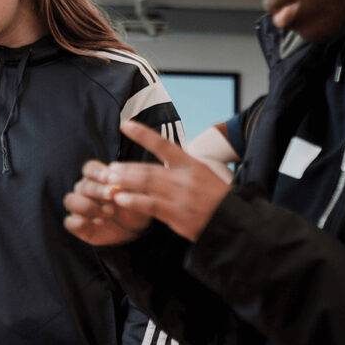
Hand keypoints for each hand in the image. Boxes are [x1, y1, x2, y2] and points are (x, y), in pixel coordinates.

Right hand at [64, 159, 152, 245]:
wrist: (135, 230)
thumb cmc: (134, 207)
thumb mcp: (137, 195)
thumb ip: (128, 186)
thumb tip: (116, 182)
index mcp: (97, 178)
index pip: (89, 168)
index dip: (97, 172)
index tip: (109, 178)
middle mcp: (84, 190)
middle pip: (82, 185)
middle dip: (98, 191)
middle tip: (113, 196)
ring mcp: (78, 207)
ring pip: (71, 201)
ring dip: (88, 206)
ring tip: (109, 213)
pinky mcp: (77, 225)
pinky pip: (69, 222)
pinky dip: (80, 222)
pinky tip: (97, 223)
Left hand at [67, 121, 230, 242]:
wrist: (235, 220)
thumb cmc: (216, 199)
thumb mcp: (204, 176)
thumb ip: (181, 170)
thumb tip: (159, 164)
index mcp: (192, 164)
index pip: (164, 145)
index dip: (143, 134)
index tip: (125, 124)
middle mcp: (185, 177)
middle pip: (149, 169)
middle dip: (126, 169)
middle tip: (109, 169)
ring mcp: (181, 196)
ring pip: (147, 184)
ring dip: (125, 182)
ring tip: (109, 181)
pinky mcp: (178, 214)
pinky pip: (151, 205)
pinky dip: (134, 201)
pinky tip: (120, 199)